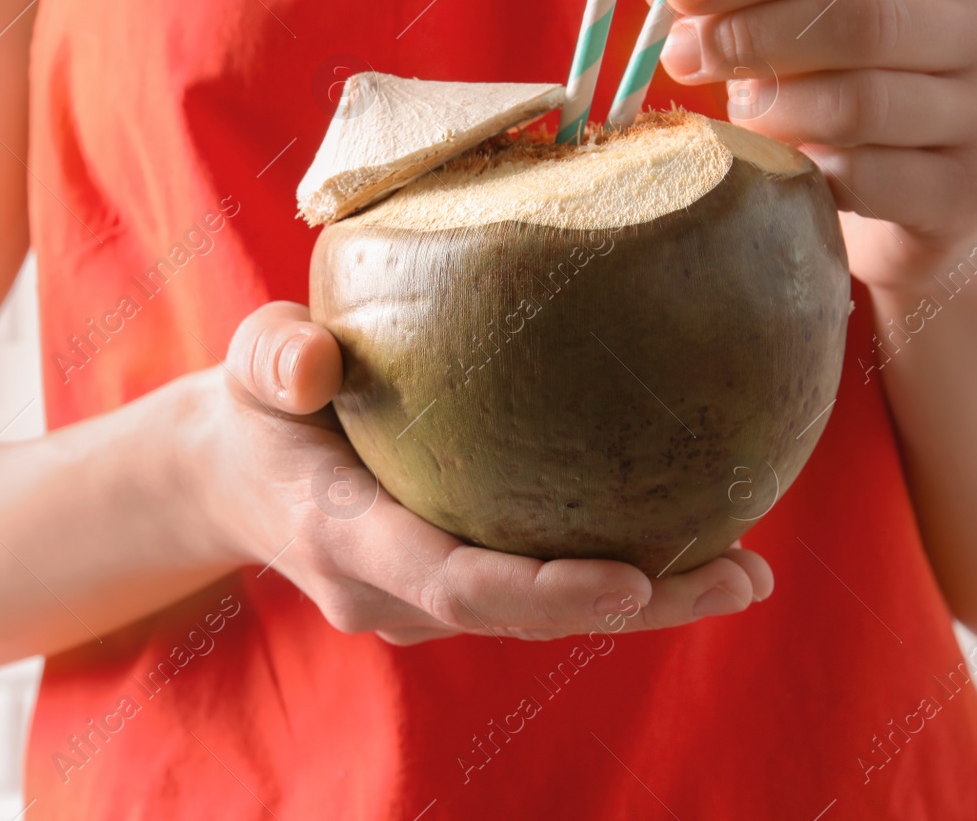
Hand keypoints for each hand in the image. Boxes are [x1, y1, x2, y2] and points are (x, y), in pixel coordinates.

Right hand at [185, 302, 773, 644]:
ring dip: (645, 602)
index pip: (455, 583)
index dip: (545, 591)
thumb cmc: (255, 407)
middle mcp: (389, 593)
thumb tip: (315, 364)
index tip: (635, 577)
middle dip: (636, 609)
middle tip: (744, 577)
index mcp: (344, 537)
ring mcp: (419, 606)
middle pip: (524, 617)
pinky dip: (610, 578)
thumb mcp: (253, 365)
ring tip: (747, 569)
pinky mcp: (445, 594)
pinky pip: (536, 593)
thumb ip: (273, 359)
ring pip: (541, 617)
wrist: (229, 478)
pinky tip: (694, 541)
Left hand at [646, 0, 976, 294]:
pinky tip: (787, 174)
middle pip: (860, 20)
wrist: (915, 213)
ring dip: (775, 115)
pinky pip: (869, 179)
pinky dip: (810, 175)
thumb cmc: (843, 103)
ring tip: (741, 123)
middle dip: (754, 38)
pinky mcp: (974, 193)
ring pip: (860, 104)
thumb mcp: (794, 39)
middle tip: (681, 59)